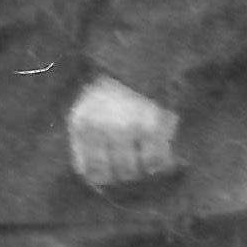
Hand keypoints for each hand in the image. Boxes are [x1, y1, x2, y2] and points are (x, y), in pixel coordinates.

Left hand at [69, 74, 182, 191]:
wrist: (139, 64)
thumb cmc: (112, 92)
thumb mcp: (87, 111)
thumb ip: (88, 142)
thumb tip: (96, 182)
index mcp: (81, 124)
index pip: (87, 169)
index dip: (101, 181)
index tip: (113, 181)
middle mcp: (100, 128)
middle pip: (112, 174)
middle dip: (124, 177)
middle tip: (136, 172)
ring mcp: (127, 128)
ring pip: (135, 171)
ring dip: (144, 172)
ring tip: (149, 163)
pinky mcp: (154, 127)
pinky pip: (157, 161)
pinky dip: (163, 165)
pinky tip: (166, 158)